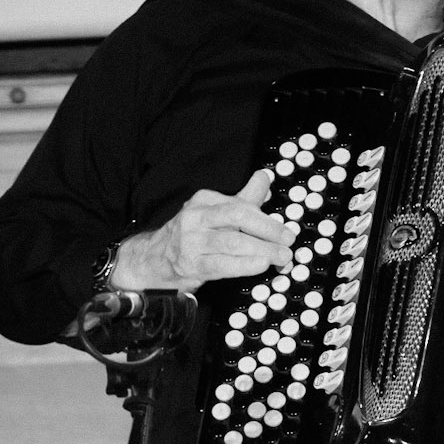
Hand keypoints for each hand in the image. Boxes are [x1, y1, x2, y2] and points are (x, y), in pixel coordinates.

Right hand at [110, 171, 294, 291]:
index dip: (267, 219)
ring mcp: (192, 241)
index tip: (287, 232)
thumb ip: (243, 198)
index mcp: (205, 200)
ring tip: (282, 257)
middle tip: (289, 242)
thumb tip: (264, 178)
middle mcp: (197, 217)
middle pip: (238, 217)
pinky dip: (244, 265)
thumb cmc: (192, 235)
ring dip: (262, 250)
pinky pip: (222, 264)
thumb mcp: (215, 212)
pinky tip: (261, 265)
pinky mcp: (191, 264)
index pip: (241, 205)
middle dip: (268, 230)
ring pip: (233, 242)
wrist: (155, 259)